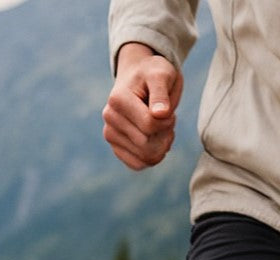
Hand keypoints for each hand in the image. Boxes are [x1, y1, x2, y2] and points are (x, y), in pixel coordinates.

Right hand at [103, 42, 183, 169]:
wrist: (138, 76)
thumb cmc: (152, 74)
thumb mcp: (161, 74)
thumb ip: (161, 93)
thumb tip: (161, 113)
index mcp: (118, 100)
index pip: (150, 125)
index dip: (168, 122)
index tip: (169, 111)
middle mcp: (109, 118)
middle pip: (147, 145)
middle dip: (165, 134)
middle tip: (167, 120)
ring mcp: (110, 134)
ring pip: (144, 158)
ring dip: (161, 146)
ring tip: (162, 129)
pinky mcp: (115, 147)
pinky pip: (137, 164)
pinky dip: (152, 157)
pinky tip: (156, 141)